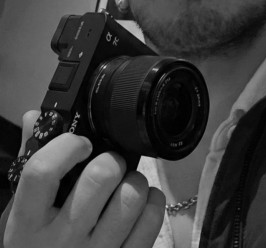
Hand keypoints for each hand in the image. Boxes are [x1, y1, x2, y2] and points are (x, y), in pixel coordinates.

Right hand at [4, 111, 164, 247]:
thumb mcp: (22, 216)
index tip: (82, 144)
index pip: (43, 171)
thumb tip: (36, 119)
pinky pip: (152, 218)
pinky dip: (153, 201)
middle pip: (100, 176)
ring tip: (126, 184)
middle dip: (112, 160)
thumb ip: (32, 166)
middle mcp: (61, 241)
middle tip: (110, 164)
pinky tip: (141, 203)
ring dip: (135, 180)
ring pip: (132, 194)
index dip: (67, 147)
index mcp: (28, 224)